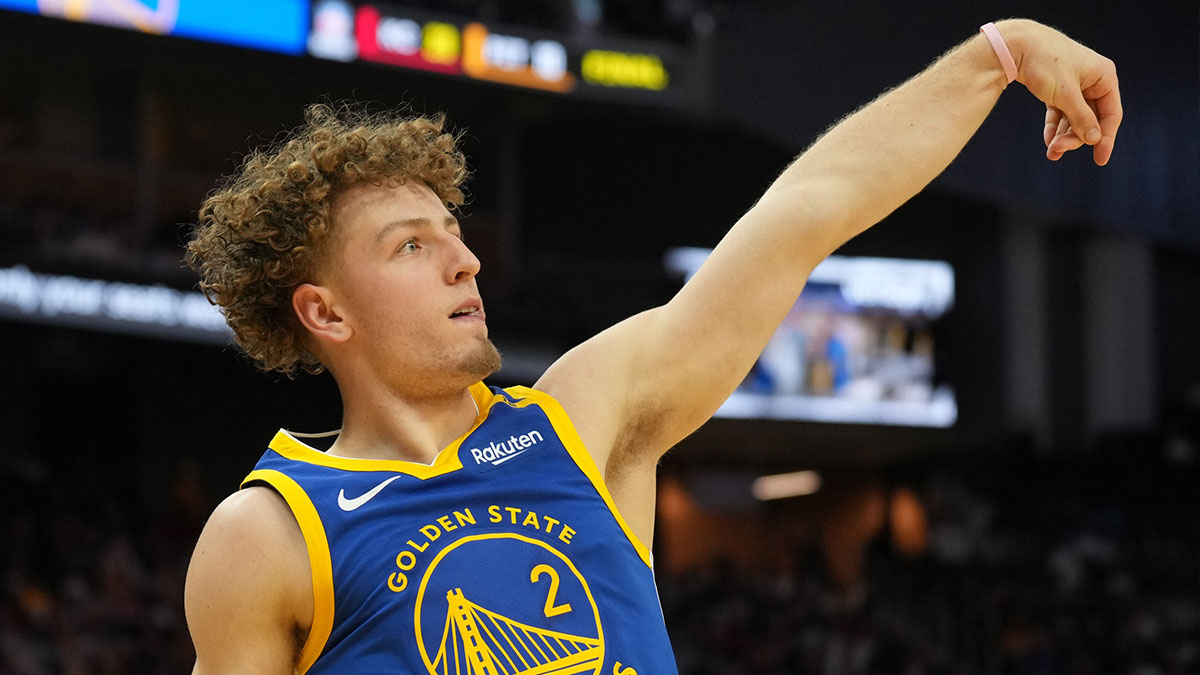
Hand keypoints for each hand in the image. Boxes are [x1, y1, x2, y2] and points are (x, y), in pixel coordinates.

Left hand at [1001, 20, 1121, 165]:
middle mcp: (1093, 80)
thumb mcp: (1066, 95)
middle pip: (1091, 118)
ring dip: (1064, 135)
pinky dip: (1055, 126)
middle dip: (1076, 137)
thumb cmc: (1045, 64)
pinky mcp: (1058, 88)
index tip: (1100, 160)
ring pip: (1075, 117)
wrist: (1016, 46)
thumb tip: (1094, 138)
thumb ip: (1082, 118)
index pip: (1111, 114)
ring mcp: (1076, 84)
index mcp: (1104, 77)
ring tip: (1051, 151)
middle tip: (1058, 150)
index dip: (1106, 138)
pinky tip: (1048, 141)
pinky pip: (1061, 112)